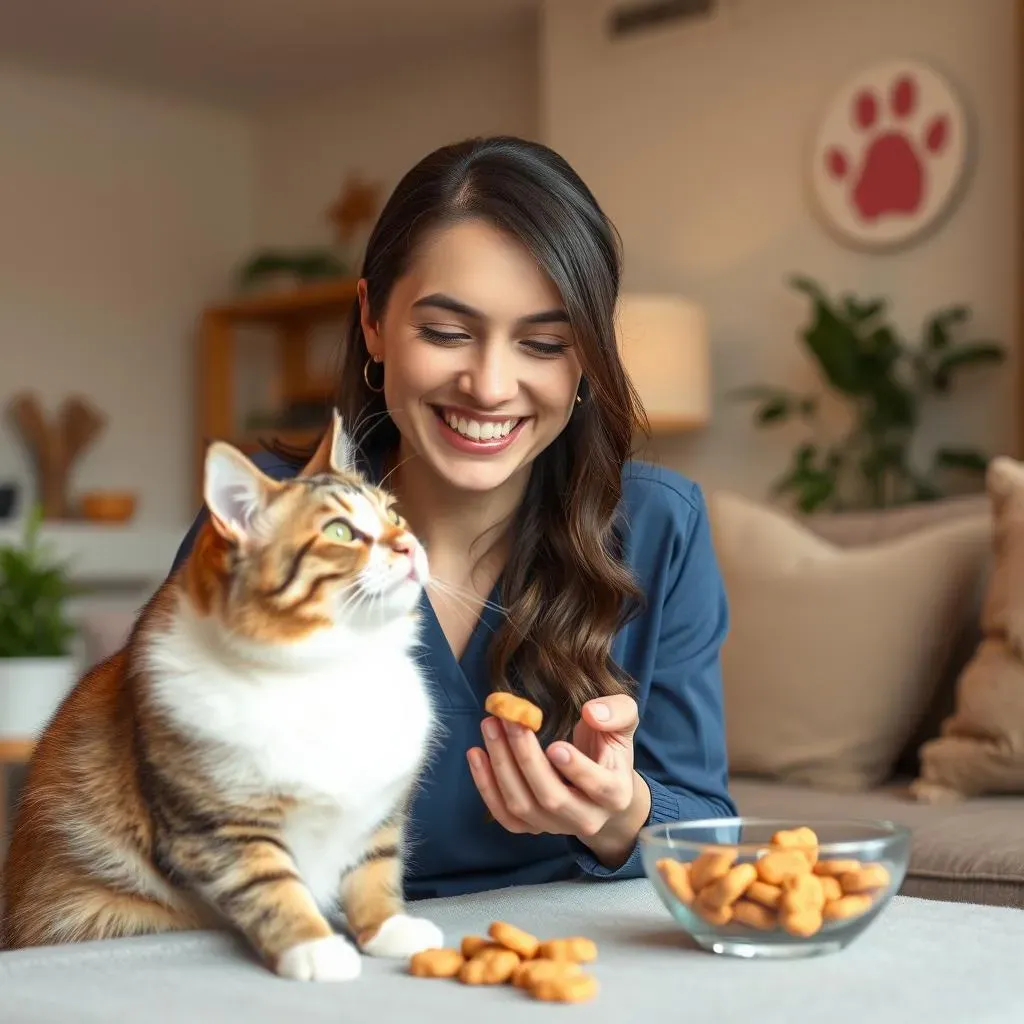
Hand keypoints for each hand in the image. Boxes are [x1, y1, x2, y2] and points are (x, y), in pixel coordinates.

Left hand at [467, 695, 651, 863]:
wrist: (602, 789)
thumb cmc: (609, 750)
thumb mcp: (624, 724)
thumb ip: (618, 712)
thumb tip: (592, 713)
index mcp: (615, 793)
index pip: (598, 786)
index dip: (577, 769)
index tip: (555, 745)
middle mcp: (587, 818)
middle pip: (552, 797)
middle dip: (526, 757)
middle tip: (510, 720)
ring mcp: (556, 826)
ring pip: (523, 805)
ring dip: (501, 765)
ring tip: (490, 726)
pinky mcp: (533, 827)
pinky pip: (505, 815)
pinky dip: (486, 786)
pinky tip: (476, 754)